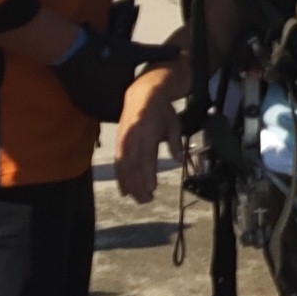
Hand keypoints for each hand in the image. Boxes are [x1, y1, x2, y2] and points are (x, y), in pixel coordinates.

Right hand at [54, 31, 181, 121]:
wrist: (71, 49)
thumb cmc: (105, 52)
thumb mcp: (134, 52)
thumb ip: (158, 54)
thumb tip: (178, 50)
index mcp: (118, 101)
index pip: (137, 115)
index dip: (146, 109)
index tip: (154, 105)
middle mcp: (102, 109)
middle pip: (122, 114)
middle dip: (132, 107)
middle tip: (142, 102)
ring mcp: (89, 107)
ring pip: (108, 110)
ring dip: (115, 103)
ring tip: (123, 94)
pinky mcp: (79, 102)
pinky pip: (95, 106)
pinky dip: (103, 100)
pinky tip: (107, 89)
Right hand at [114, 69, 184, 203]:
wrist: (143, 95)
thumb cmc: (162, 112)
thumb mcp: (174, 124)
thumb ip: (176, 142)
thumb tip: (178, 160)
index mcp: (147, 133)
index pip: (146, 158)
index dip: (147, 174)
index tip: (151, 188)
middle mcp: (132, 138)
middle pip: (132, 166)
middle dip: (137, 185)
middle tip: (146, 200)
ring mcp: (123, 140)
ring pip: (123, 167)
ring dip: (129, 185)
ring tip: (137, 198)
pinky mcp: (118, 143)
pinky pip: (118, 163)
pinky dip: (120, 178)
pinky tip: (125, 190)